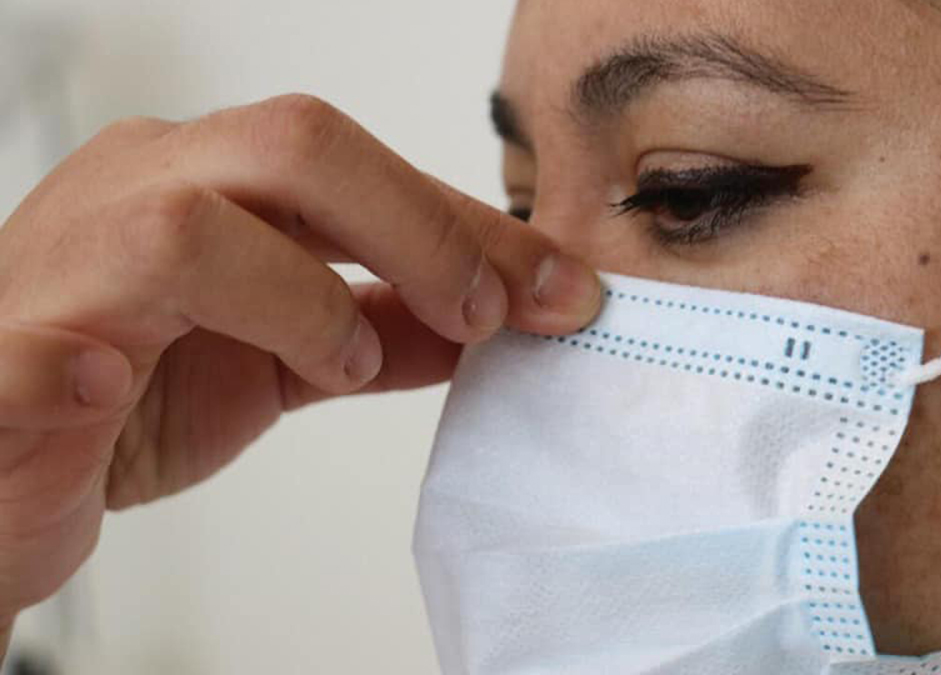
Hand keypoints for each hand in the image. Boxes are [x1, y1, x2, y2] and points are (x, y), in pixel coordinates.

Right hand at [0, 94, 601, 648]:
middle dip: (417, 228)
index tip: (564, 290)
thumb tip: (489, 322)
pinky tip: (109, 377)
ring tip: (342, 363)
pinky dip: (69, 358)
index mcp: (209, 181)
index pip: (359, 167)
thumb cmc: (131, 396)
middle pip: (291, 146)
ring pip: (180, 224)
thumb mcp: (276, 360)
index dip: (471, 225)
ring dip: (294, 296)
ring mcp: (63, 268)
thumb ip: (372, 331)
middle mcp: (140, 192)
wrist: (4, 468)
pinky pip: (24, 345)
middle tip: (482, 314)